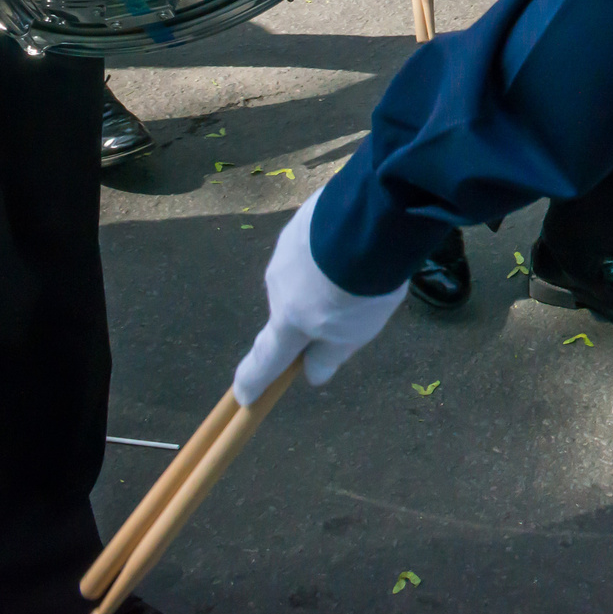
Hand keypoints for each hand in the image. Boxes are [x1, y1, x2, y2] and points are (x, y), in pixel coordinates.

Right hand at [231, 193, 406, 405]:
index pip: (265, 359)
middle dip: (315, 309)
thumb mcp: (354, 333)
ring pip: (304, 271)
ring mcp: (286, 247)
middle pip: (292, 307)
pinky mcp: (302, 218)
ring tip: (362, 265)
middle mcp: (277, 285)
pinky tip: (356, 237)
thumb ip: (330, 354)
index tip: (244, 396)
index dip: (254, 380)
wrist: (368, 219)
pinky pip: (314, 241)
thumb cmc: (361, 288)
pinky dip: (330, 246)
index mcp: (288, 320)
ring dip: (325, 274)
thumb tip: (311, 373)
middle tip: (353, 302)